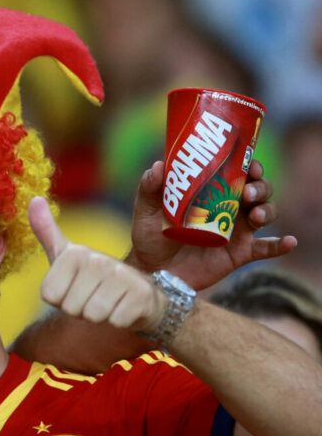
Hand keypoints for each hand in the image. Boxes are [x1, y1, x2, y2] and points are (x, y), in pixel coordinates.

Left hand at [30, 196, 164, 333]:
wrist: (139, 294)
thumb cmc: (94, 278)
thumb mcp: (66, 255)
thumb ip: (46, 230)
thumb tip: (33, 199)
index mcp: (75, 253)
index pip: (49, 295)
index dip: (61, 300)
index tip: (75, 289)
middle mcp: (98, 260)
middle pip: (70, 308)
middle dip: (79, 310)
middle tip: (94, 297)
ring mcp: (122, 277)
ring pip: (92, 315)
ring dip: (99, 316)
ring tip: (108, 302)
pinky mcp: (141, 296)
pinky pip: (115, 322)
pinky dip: (118, 321)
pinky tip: (124, 308)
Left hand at [127, 159, 295, 289]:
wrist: (153, 271)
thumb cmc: (150, 236)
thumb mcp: (145, 211)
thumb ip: (149, 188)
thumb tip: (158, 166)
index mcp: (211, 192)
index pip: (238, 172)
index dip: (250, 165)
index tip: (250, 164)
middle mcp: (229, 208)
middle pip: (258, 190)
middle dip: (260, 187)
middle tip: (248, 193)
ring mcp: (237, 230)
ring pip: (266, 214)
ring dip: (268, 210)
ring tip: (257, 216)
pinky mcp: (240, 253)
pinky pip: (267, 248)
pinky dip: (281, 245)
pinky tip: (289, 242)